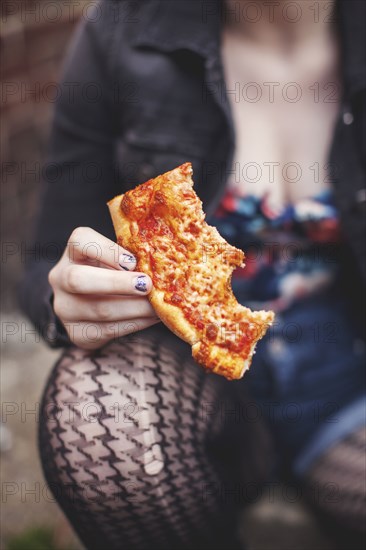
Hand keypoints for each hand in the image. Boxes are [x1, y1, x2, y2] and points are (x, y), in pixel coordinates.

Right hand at [48, 227, 158, 348]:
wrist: (90, 307)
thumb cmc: (111, 273)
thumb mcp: (115, 259)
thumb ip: (130, 257)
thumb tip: (162, 263)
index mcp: (73, 252)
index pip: (81, 241)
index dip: (107, 250)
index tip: (133, 261)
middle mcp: (61, 278)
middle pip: (79, 280)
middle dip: (116, 283)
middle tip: (146, 285)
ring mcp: (66, 308)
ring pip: (100, 310)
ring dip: (135, 308)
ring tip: (158, 305)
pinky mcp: (78, 333)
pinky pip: (110, 330)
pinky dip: (136, 323)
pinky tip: (152, 317)